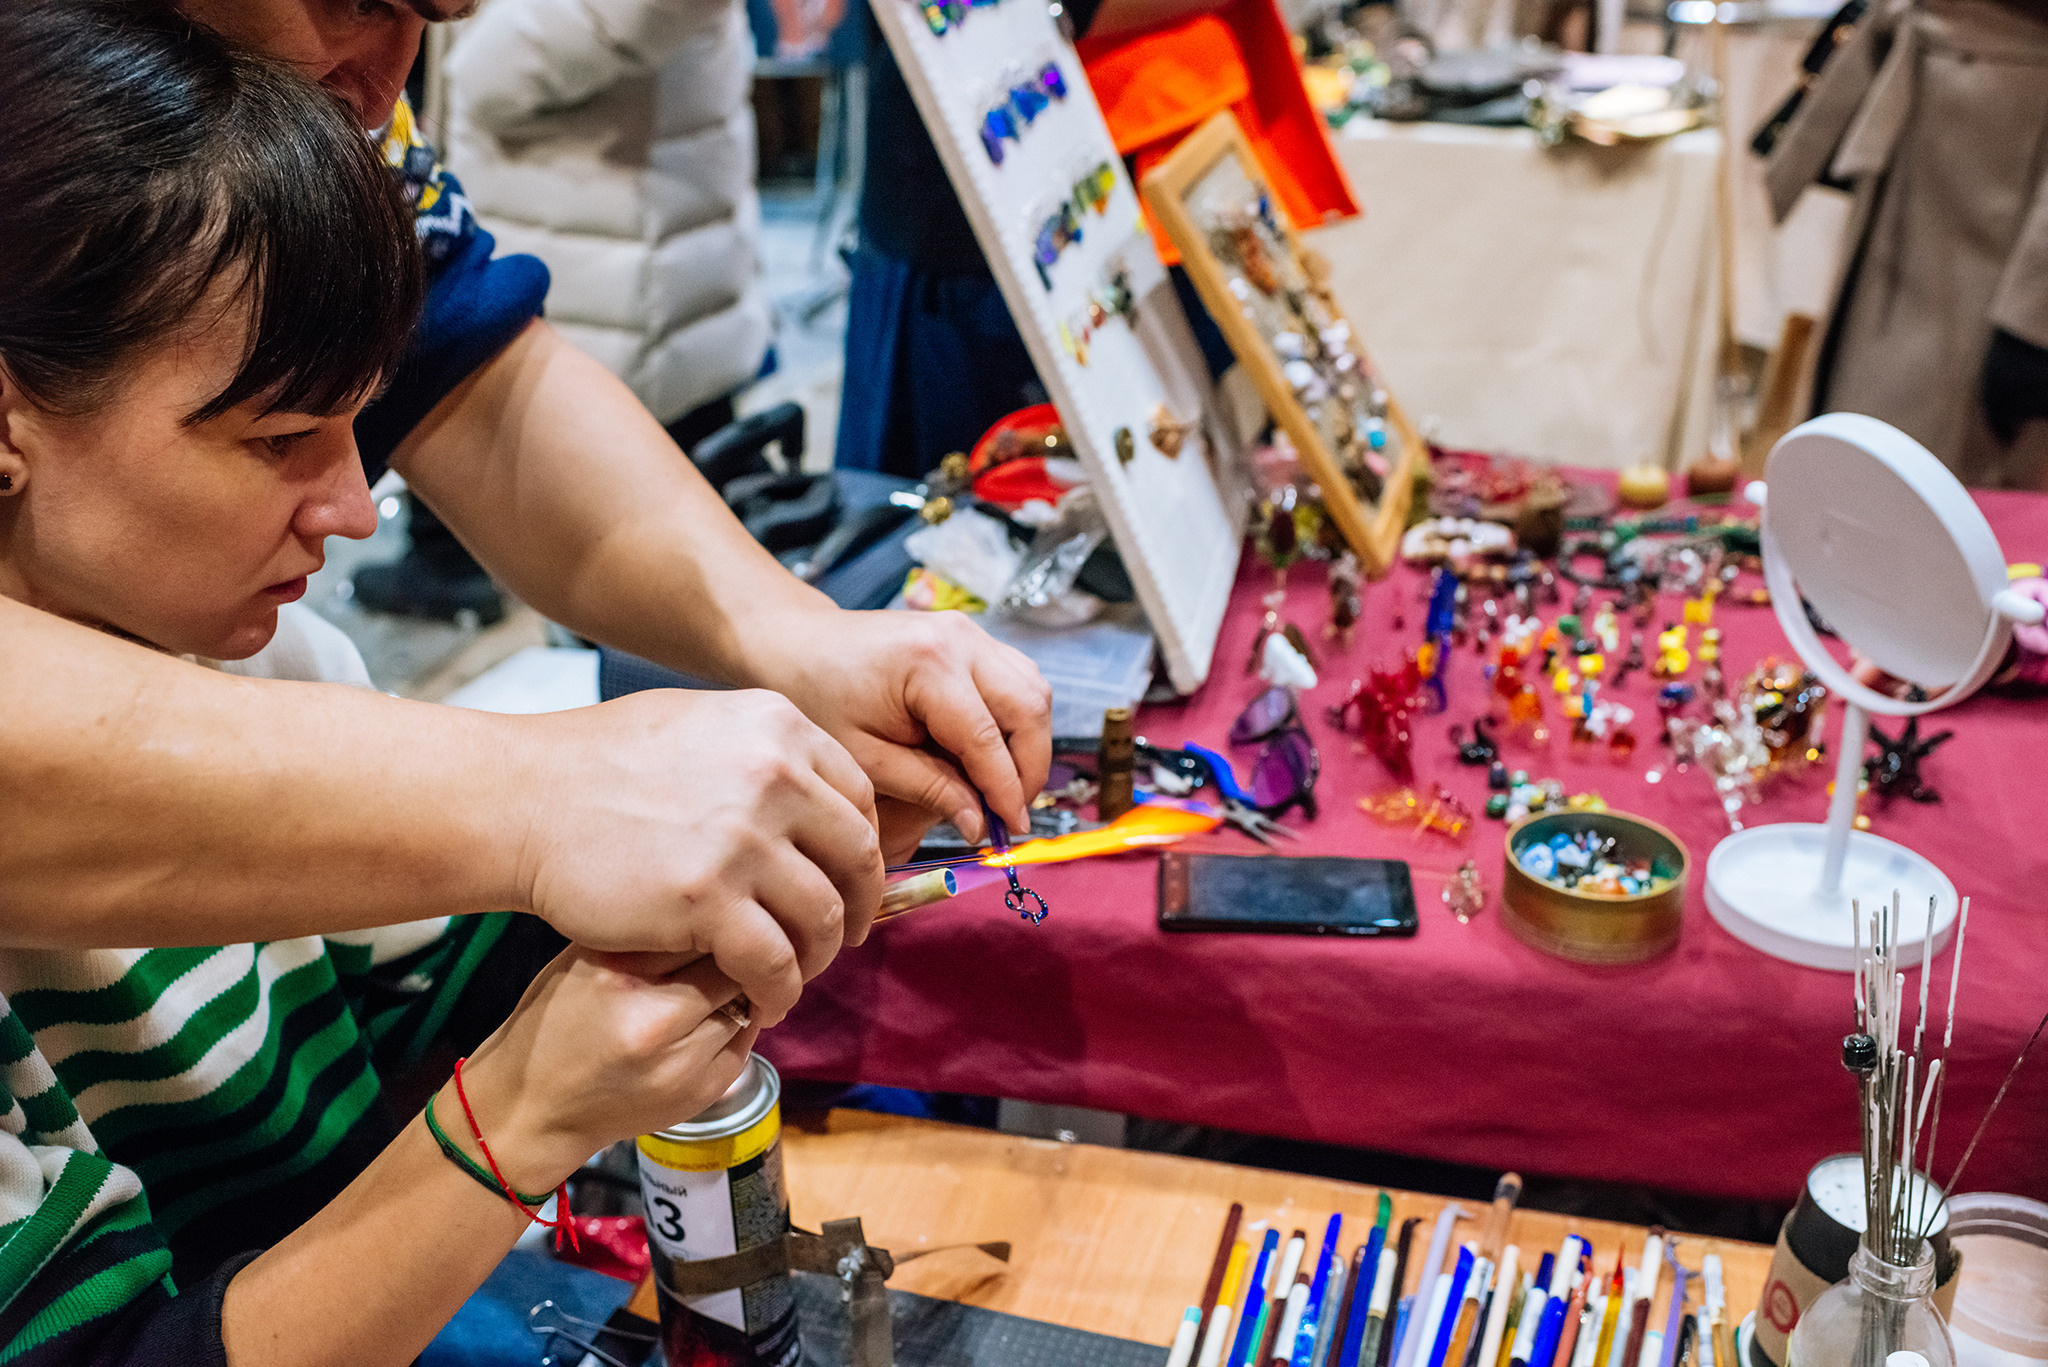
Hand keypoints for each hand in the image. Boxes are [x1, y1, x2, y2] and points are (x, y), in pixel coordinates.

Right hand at [444, 948, 757, 1193]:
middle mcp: (655, 1022)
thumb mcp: (583, 962)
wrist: (535, 1108)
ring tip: (720, 983)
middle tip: (725, 949)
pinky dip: (736, 1025)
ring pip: (746, 1005)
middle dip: (733, 956)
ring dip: (742, 991)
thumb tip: (705, 911)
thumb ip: (643, 938)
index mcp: (619, 976)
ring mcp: (682, 1063)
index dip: (712, 920)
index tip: (710, 917)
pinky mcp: (702, 1092)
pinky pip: (744, 1042)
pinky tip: (712, 1020)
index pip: (699, 930)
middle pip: (731, 969)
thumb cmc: (553, 1023)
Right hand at [510, 688, 881, 1023]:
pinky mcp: (709, 900)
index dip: (862, 851)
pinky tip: (765, 998)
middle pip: (855, 858)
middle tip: (843, 937)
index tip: (852, 882)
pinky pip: (773, 961)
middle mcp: (776, 775)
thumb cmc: (599, 764)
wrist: (525, 799)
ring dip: (817, 956)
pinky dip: (778, 989)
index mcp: (779, 727)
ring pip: (821, 917)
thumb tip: (812, 795)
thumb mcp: (699, 726)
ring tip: (795, 973)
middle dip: (856, 907)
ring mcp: (744, 838)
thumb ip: (763, 754)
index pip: (858, 798)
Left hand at [750, 608, 1052, 844]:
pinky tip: (992, 755)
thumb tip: (980, 825)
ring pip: (1035, 691)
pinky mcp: (974, 637)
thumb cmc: (819, 698)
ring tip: (1001, 788)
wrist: (799, 645)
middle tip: (1010, 814)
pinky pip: (1020, 681)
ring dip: (1030, 744)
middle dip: (1030, 768)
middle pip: (1030, 707)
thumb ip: (929, 788)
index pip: (988, 738)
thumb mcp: (865, 757)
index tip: (1010, 832)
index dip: (1006, 791)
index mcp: (928, 664)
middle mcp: (960, 638)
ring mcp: (971, 632)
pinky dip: (1018, 722)